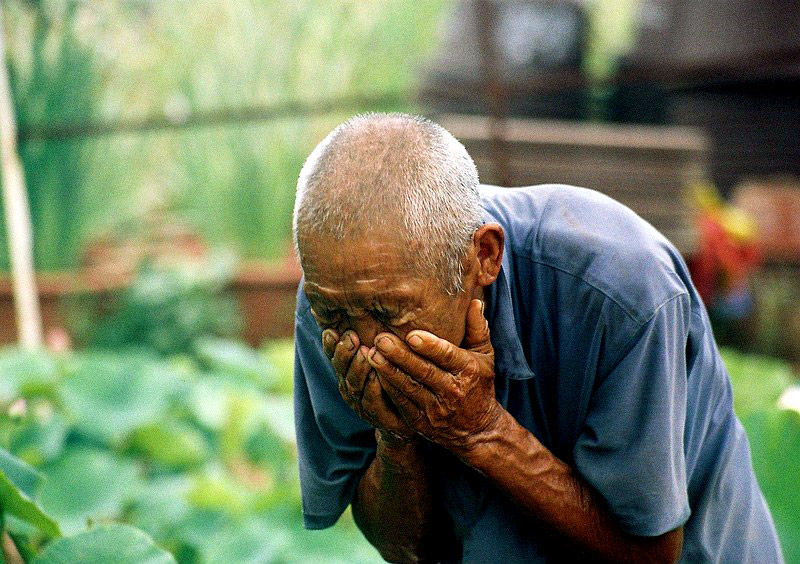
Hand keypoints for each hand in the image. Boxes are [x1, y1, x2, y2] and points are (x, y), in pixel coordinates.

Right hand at [322, 328, 415, 441]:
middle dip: (344, 352)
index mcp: (350, 371)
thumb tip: (360, 309)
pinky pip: (372, 404)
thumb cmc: (400, 378)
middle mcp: (353, 388)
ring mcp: (364, 405)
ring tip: (364, 352)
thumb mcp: (388, 353)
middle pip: (341, 369)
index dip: (331, 345)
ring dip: (358, 368)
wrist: (416, 418)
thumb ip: (377, 337)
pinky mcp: (381, 419)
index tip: (331, 330)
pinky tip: (377, 376)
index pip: (335, 355)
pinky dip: (373, 389)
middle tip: (351, 336)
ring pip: (354, 386)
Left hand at [366, 299, 501, 453]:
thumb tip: (475, 302)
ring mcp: (435, 409)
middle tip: (380, 339)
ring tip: (370, 353)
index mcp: (468, 371)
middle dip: (400, 356)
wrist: (477, 430)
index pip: (447, 356)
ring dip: (388, 371)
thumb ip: (477, 329)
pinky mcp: (420, 422)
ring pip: (408, 387)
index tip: (412, 334)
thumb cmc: (478, 384)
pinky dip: (385, 388)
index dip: (430, 346)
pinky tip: (372, 373)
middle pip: (423, 371)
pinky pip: (400, 403)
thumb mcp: (484, 356)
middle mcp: (452, 390)